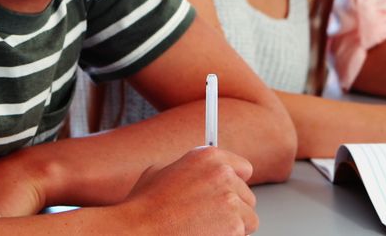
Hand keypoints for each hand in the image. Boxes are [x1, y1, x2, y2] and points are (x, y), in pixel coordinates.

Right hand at [118, 146, 257, 235]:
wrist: (136, 232)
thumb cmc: (141, 208)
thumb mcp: (160, 173)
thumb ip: (187, 170)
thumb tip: (198, 177)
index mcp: (208, 157)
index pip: (243, 169)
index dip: (236, 183)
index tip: (230, 193)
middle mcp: (223, 175)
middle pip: (247, 196)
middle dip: (233, 209)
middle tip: (210, 219)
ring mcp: (231, 201)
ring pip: (249, 219)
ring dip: (233, 227)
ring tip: (206, 231)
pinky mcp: (235, 227)